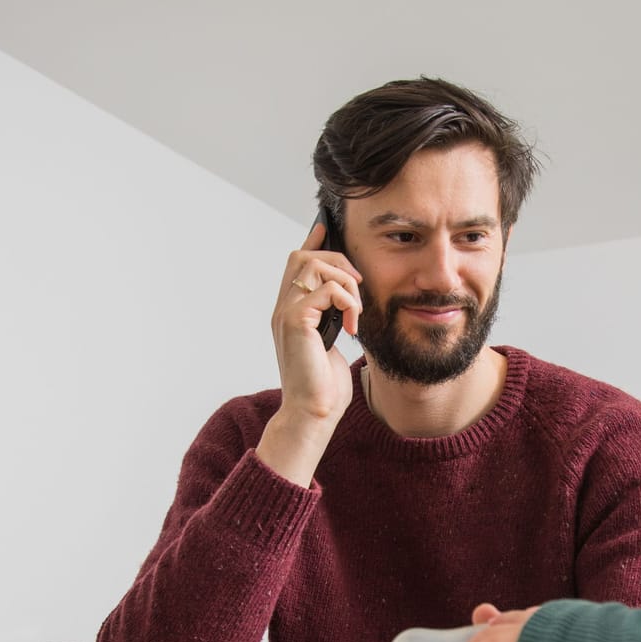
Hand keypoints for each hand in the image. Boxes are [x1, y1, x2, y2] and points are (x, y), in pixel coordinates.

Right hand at [256, 221, 363, 485]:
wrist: (313, 414)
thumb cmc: (324, 387)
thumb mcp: (332, 344)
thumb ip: (333, 319)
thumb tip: (349, 301)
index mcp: (290, 311)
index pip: (297, 263)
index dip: (312, 240)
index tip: (328, 227)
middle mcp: (283, 308)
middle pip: (302, 255)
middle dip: (336, 260)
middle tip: (358, 286)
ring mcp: (286, 314)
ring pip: (312, 265)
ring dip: (344, 282)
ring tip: (356, 310)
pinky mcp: (296, 322)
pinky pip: (324, 289)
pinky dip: (346, 301)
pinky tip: (352, 325)